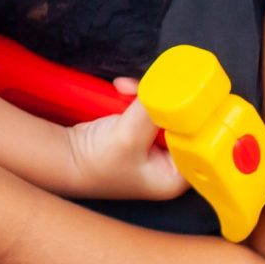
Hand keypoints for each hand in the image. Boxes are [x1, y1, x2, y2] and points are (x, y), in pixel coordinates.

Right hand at [61, 86, 187, 200]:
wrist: (65, 157)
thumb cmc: (95, 163)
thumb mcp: (129, 135)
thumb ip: (154, 109)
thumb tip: (172, 86)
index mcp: (174, 177)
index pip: (199, 143)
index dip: (193, 119)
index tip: (186, 98)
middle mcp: (169, 163)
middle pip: (183, 122)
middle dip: (164, 103)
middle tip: (150, 91)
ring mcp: (155, 147)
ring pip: (166, 111)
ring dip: (148, 97)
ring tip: (128, 91)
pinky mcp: (142, 131)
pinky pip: (151, 107)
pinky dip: (138, 96)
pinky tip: (124, 91)